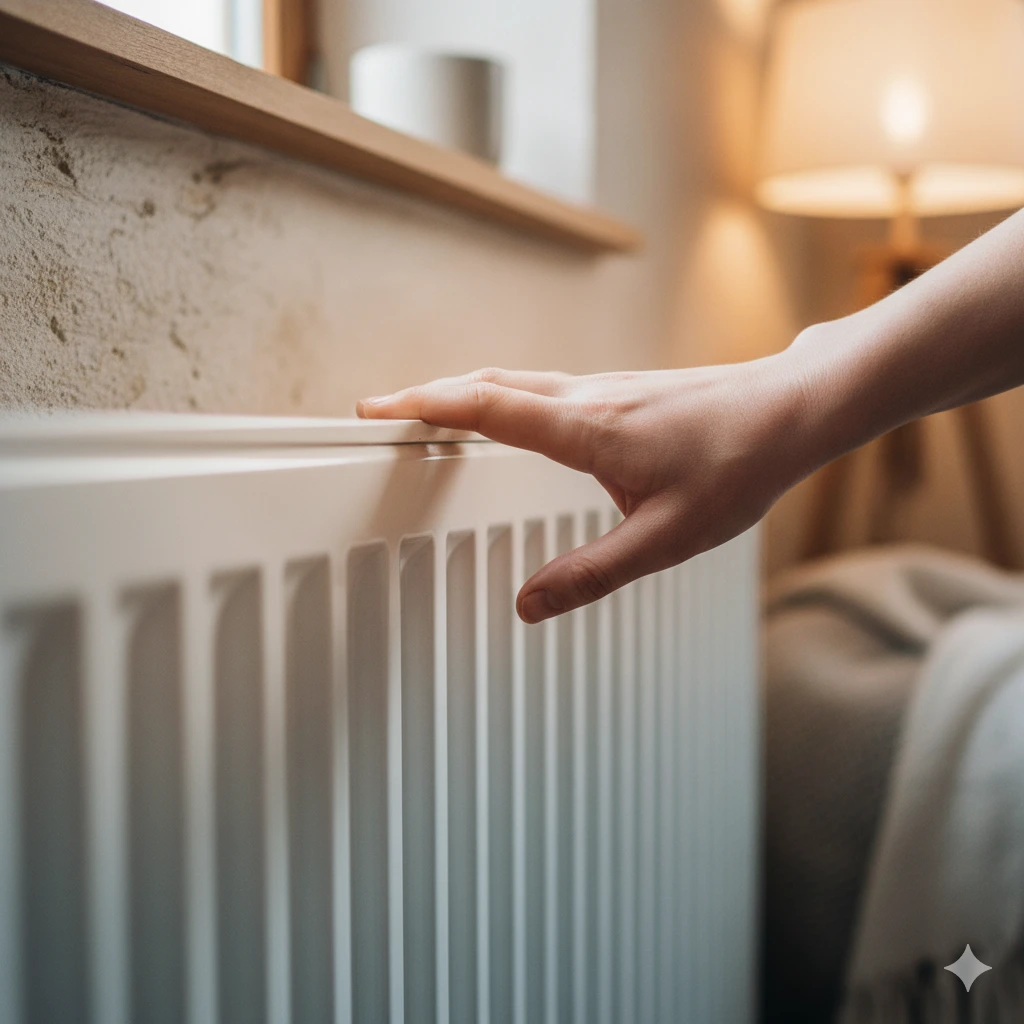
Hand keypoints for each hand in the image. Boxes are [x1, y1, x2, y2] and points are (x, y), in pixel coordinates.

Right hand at [357, 356, 813, 621]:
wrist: (790, 409)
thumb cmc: (739, 464)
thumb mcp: (667, 538)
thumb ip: (592, 573)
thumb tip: (529, 605)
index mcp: (587, 429)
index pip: (485, 407)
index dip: (424, 408)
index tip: (376, 411)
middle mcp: (587, 397)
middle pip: (486, 383)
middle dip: (427, 397)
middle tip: (381, 413)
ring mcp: (603, 387)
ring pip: (513, 380)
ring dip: (462, 393)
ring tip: (427, 416)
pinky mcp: (619, 390)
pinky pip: (539, 386)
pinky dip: (500, 395)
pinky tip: (506, 418)